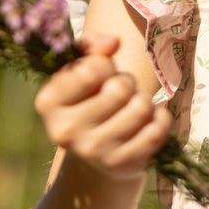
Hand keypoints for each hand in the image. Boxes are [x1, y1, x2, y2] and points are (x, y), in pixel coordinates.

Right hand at [34, 34, 171, 180]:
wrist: (96, 153)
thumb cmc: (89, 99)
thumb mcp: (80, 69)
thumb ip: (91, 47)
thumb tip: (112, 42)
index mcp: (48, 103)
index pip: (90, 70)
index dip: (105, 65)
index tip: (102, 74)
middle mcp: (65, 131)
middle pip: (120, 88)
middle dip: (127, 82)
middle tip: (121, 90)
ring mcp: (94, 152)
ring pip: (141, 108)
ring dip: (144, 100)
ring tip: (133, 105)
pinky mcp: (121, 165)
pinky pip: (157, 130)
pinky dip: (160, 118)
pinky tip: (148, 121)